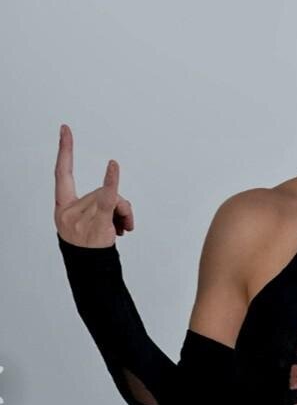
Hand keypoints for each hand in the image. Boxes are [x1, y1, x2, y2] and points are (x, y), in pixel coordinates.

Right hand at [54, 123, 134, 246]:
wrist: (92, 274)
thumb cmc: (92, 249)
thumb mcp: (90, 224)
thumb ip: (100, 205)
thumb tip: (115, 198)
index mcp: (63, 208)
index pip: (62, 173)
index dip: (64, 151)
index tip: (66, 129)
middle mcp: (68, 211)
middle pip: (100, 191)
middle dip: (117, 205)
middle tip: (124, 227)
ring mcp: (81, 218)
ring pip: (112, 198)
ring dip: (125, 213)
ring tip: (125, 231)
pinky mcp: (97, 222)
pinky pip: (108, 198)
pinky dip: (113, 182)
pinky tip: (113, 165)